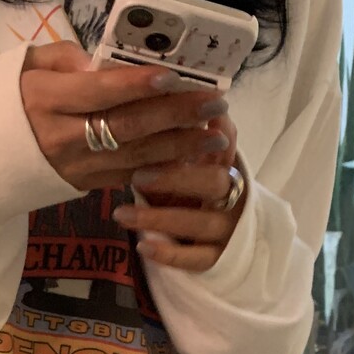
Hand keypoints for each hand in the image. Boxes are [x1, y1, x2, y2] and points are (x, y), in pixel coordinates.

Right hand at [20, 41, 230, 191]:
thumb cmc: (6, 101)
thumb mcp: (25, 66)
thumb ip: (66, 58)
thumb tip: (106, 60)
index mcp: (45, 100)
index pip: (99, 92)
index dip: (137, 85)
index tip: (173, 76)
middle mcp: (62, 138)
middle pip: (127, 127)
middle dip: (176, 115)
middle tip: (215, 103)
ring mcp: (75, 168)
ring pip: (135, 158)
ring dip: (181, 147)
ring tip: (217, 135)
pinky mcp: (83, 186)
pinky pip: (128, 177)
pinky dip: (164, 170)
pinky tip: (192, 159)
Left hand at [111, 112, 244, 272]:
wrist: (218, 241)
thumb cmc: (193, 192)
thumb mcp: (190, 162)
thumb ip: (180, 137)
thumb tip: (157, 94)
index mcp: (228, 166)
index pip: (226, 145)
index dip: (213, 133)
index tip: (190, 121)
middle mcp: (233, 196)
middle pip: (214, 183)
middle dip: (177, 177)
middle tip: (138, 175)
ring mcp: (227, 229)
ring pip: (199, 223)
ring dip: (159, 217)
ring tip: (121, 214)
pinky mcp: (217, 258)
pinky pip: (196, 258)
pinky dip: (169, 252)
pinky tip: (142, 246)